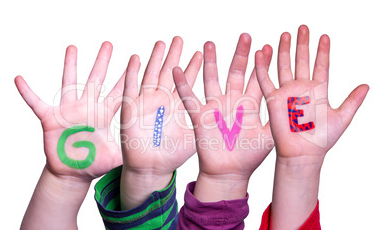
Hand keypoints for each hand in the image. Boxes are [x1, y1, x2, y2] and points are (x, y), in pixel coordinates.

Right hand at [15, 42, 123, 181]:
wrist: (73, 173)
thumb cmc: (95, 163)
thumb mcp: (115, 157)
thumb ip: (129, 150)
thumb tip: (149, 150)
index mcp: (104, 114)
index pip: (118, 92)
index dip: (127, 77)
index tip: (136, 60)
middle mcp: (88, 108)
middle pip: (96, 80)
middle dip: (102, 62)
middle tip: (109, 43)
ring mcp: (69, 111)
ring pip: (69, 83)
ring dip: (70, 65)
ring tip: (72, 47)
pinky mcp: (51, 119)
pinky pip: (36, 103)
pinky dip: (28, 93)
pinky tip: (19, 79)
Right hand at [120, 37, 201, 208]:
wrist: (151, 168)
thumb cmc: (172, 155)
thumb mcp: (194, 136)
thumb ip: (207, 123)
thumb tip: (232, 116)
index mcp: (178, 105)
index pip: (188, 81)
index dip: (194, 66)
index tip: (202, 51)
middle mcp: (162, 100)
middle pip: (169, 72)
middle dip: (174, 55)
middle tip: (180, 38)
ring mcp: (146, 102)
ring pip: (151, 75)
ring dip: (155, 59)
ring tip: (161, 43)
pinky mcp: (131, 109)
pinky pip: (130, 88)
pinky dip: (131, 73)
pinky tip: (135, 59)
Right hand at [173, 34, 273, 201]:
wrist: (228, 173)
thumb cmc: (249, 158)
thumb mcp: (269, 138)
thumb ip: (279, 121)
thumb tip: (299, 108)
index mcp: (250, 106)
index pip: (257, 79)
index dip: (262, 64)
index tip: (268, 46)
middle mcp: (233, 102)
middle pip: (236, 73)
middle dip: (241, 55)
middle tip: (246, 37)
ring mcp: (216, 107)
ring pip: (213, 79)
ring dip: (211, 62)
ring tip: (210, 44)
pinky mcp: (201, 116)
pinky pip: (190, 98)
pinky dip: (183, 85)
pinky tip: (177, 70)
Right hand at [255, 25, 368, 228]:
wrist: (303, 154)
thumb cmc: (321, 140)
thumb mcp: (342, 118)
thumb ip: (353, 100)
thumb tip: (367, 85)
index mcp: (318, 91)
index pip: (321, 66)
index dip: (323, 51)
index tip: (324, 36)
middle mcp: (302, 89)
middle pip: (302, 61)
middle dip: (302, 44)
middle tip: (302, 28)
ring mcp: (287, 93)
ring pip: (284, 66)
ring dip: (283, 51)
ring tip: (284, 35)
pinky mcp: (273, 100)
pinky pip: (266, 80)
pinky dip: (262, 67)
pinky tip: (261, 53)